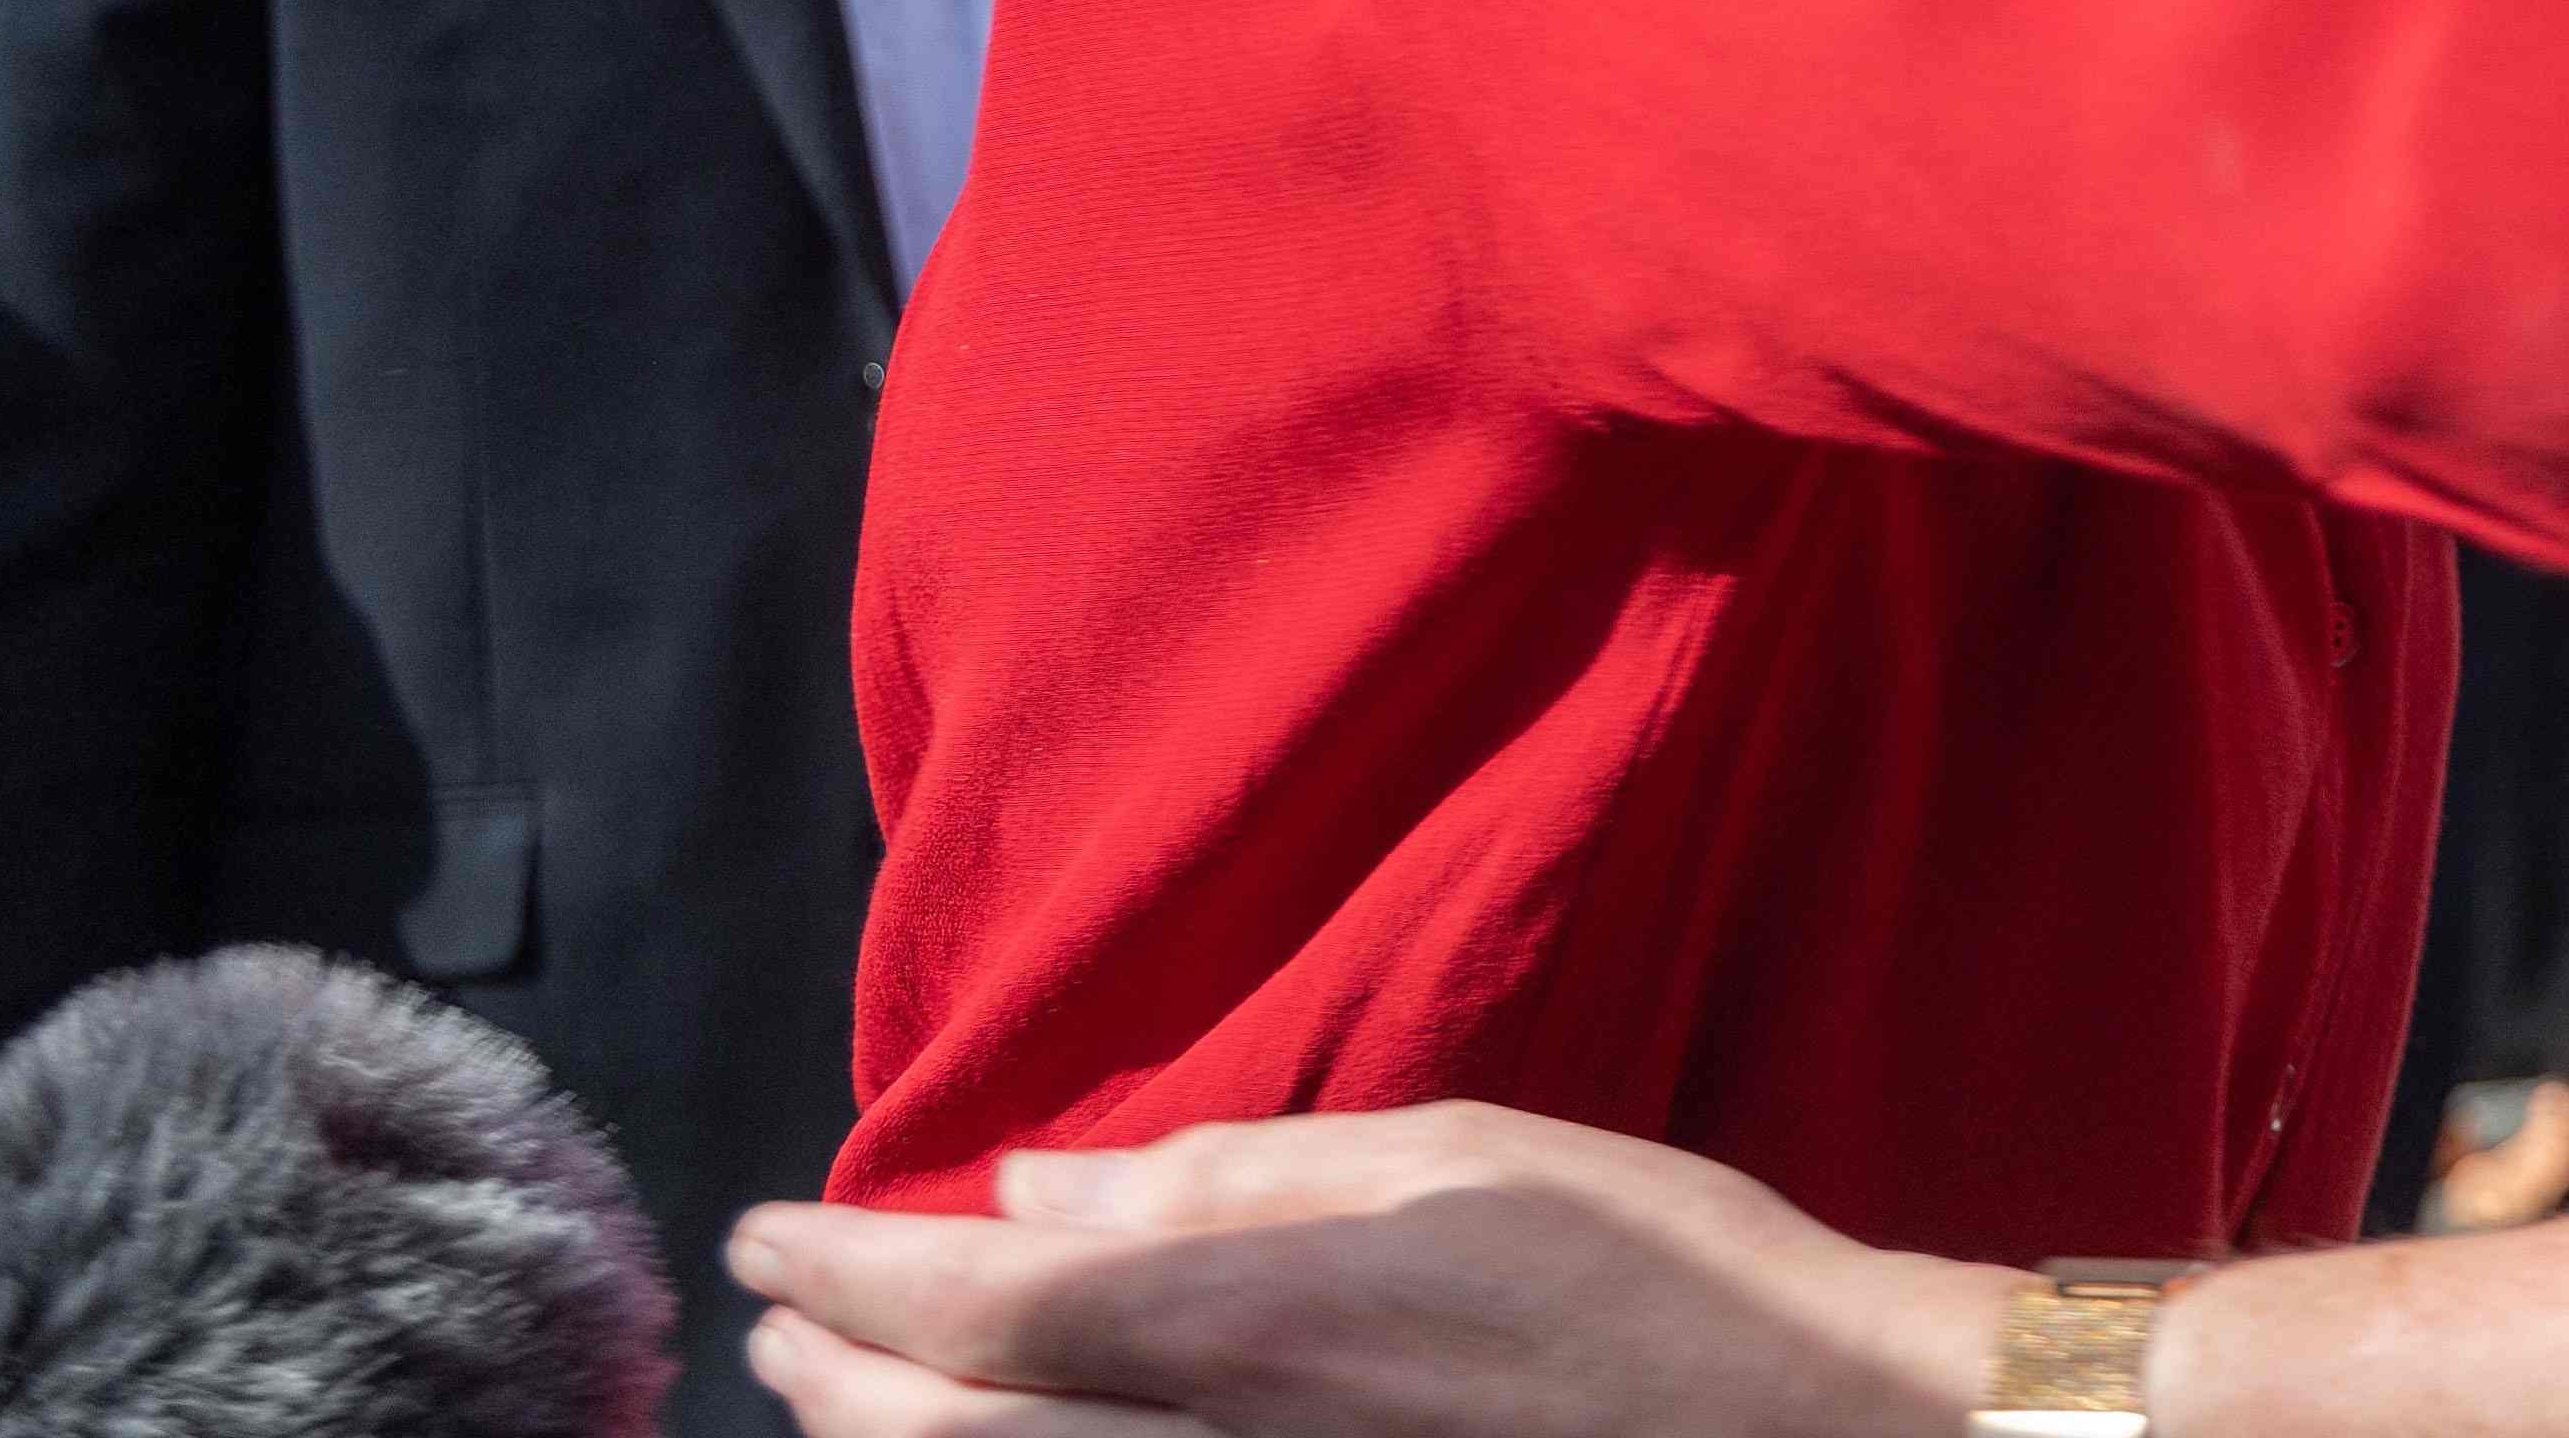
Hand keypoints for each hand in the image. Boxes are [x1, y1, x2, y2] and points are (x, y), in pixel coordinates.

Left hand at [727, 1107, 2006, 1437]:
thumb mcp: (1451, 1158)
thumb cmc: (1649, 1275)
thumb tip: (1031, 1190)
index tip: (765, 1237)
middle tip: (779, 1327)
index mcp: (1249, 1326)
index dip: (840, 1274)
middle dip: (837, 1383)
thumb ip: (1227, 1178)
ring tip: (854, 1404)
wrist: (1803, 1435)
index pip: (970, 1309)